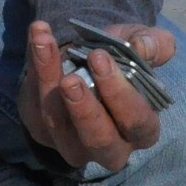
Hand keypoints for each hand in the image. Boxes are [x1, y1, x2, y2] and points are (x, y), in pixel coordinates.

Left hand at [19, 19, 174, 171]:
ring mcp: (71, 143)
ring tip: (45, 45)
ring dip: (49, 84)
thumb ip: (152, 44)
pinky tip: (39, 40)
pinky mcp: (41, 130)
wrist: (82, 58)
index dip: (120, 95)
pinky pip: (34, 107)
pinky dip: (33, 70)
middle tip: (71, 79)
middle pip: (99, 140)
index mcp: (141, 129)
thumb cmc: (119, 59)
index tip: (100, 58)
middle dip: (84, 110)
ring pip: (58, 125)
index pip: (137, 123)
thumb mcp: (139, 45)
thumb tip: (142, 45)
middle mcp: (109, 146)